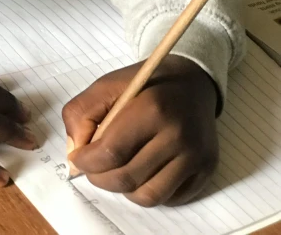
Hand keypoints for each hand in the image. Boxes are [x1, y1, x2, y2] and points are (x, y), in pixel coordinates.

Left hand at [62, 55, 218, 206]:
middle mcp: (178, 136)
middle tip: (92, 168)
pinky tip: (141, 171)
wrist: (192, 83)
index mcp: (152, 109)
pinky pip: (169, 198)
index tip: (78, 158)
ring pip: (148, 196)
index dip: (86, 162)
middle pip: (127, 178)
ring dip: (123, 189)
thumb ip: (80, 114)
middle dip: (99, 178)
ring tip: (117, 169)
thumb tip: (75, 152)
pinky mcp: (206, 171)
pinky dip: (147, 191)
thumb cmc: (144, 85)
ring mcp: (196, 157)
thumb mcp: (105, 86)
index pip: (111, 152)